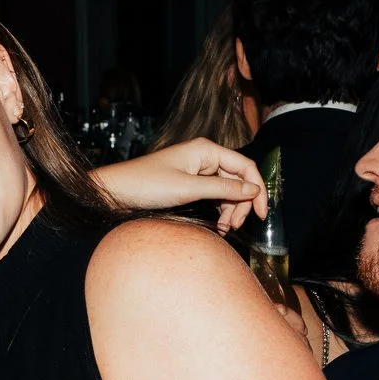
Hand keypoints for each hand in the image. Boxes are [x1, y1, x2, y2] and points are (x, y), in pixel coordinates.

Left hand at [91, 140, 267, 233]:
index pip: (245, 166)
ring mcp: (197, 171)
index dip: (258, 189)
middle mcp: (205, 157)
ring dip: (230, 211)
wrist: (115, 192)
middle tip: (234, 226)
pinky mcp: (190, 184)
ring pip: (227, 191)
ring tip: (223, 229)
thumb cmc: (146, 184)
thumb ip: (222, 189)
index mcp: (206, 150)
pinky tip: (217, 226)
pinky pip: (214, 197)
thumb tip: (253, 190)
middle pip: (238, 180)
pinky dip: (219, 211)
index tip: (262, 213)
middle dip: (241, 204)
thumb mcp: (188, 188)